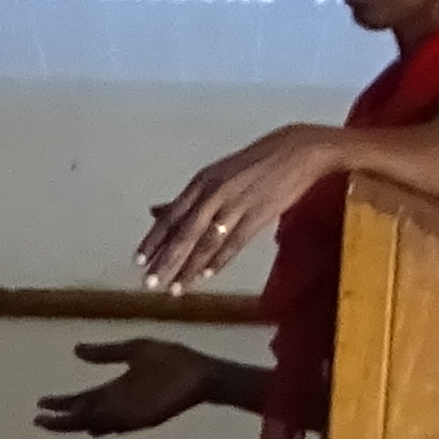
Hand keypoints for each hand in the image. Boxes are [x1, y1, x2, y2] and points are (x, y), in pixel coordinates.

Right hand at [36, 339, 234, 438]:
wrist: (201, 372)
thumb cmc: (172, 359)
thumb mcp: (134, 349)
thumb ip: (106, 352)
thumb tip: (75, 350)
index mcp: (114, 389)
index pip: (82, 400)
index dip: (61, 402)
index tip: (41, 402)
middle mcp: (117, 405)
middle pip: (82, 416)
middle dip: (59, 418)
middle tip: (37, 419)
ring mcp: (129, 413)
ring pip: (94, 423)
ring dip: (73, 425)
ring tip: (51, 423)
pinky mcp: (142, 418)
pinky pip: (116, 425)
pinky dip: (101, 426)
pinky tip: (87, 427)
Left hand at [136, 122, 353, 293]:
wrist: (300, 150)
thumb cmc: (256, 162)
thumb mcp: (217, 174)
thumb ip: (188, 198)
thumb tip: (155, 212)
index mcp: (202, 181)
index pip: (170, 216)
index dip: (153, 240)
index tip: (138, 260)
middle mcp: (215, 193)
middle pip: (184, 232)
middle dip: (165, 260)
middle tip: (149, 282)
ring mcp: (237, 204)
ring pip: (207, 241)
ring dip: (189, 267)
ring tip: (176, 288)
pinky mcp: (259, 215)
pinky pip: (235, 242)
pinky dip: (219, 260)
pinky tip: (206, 276)